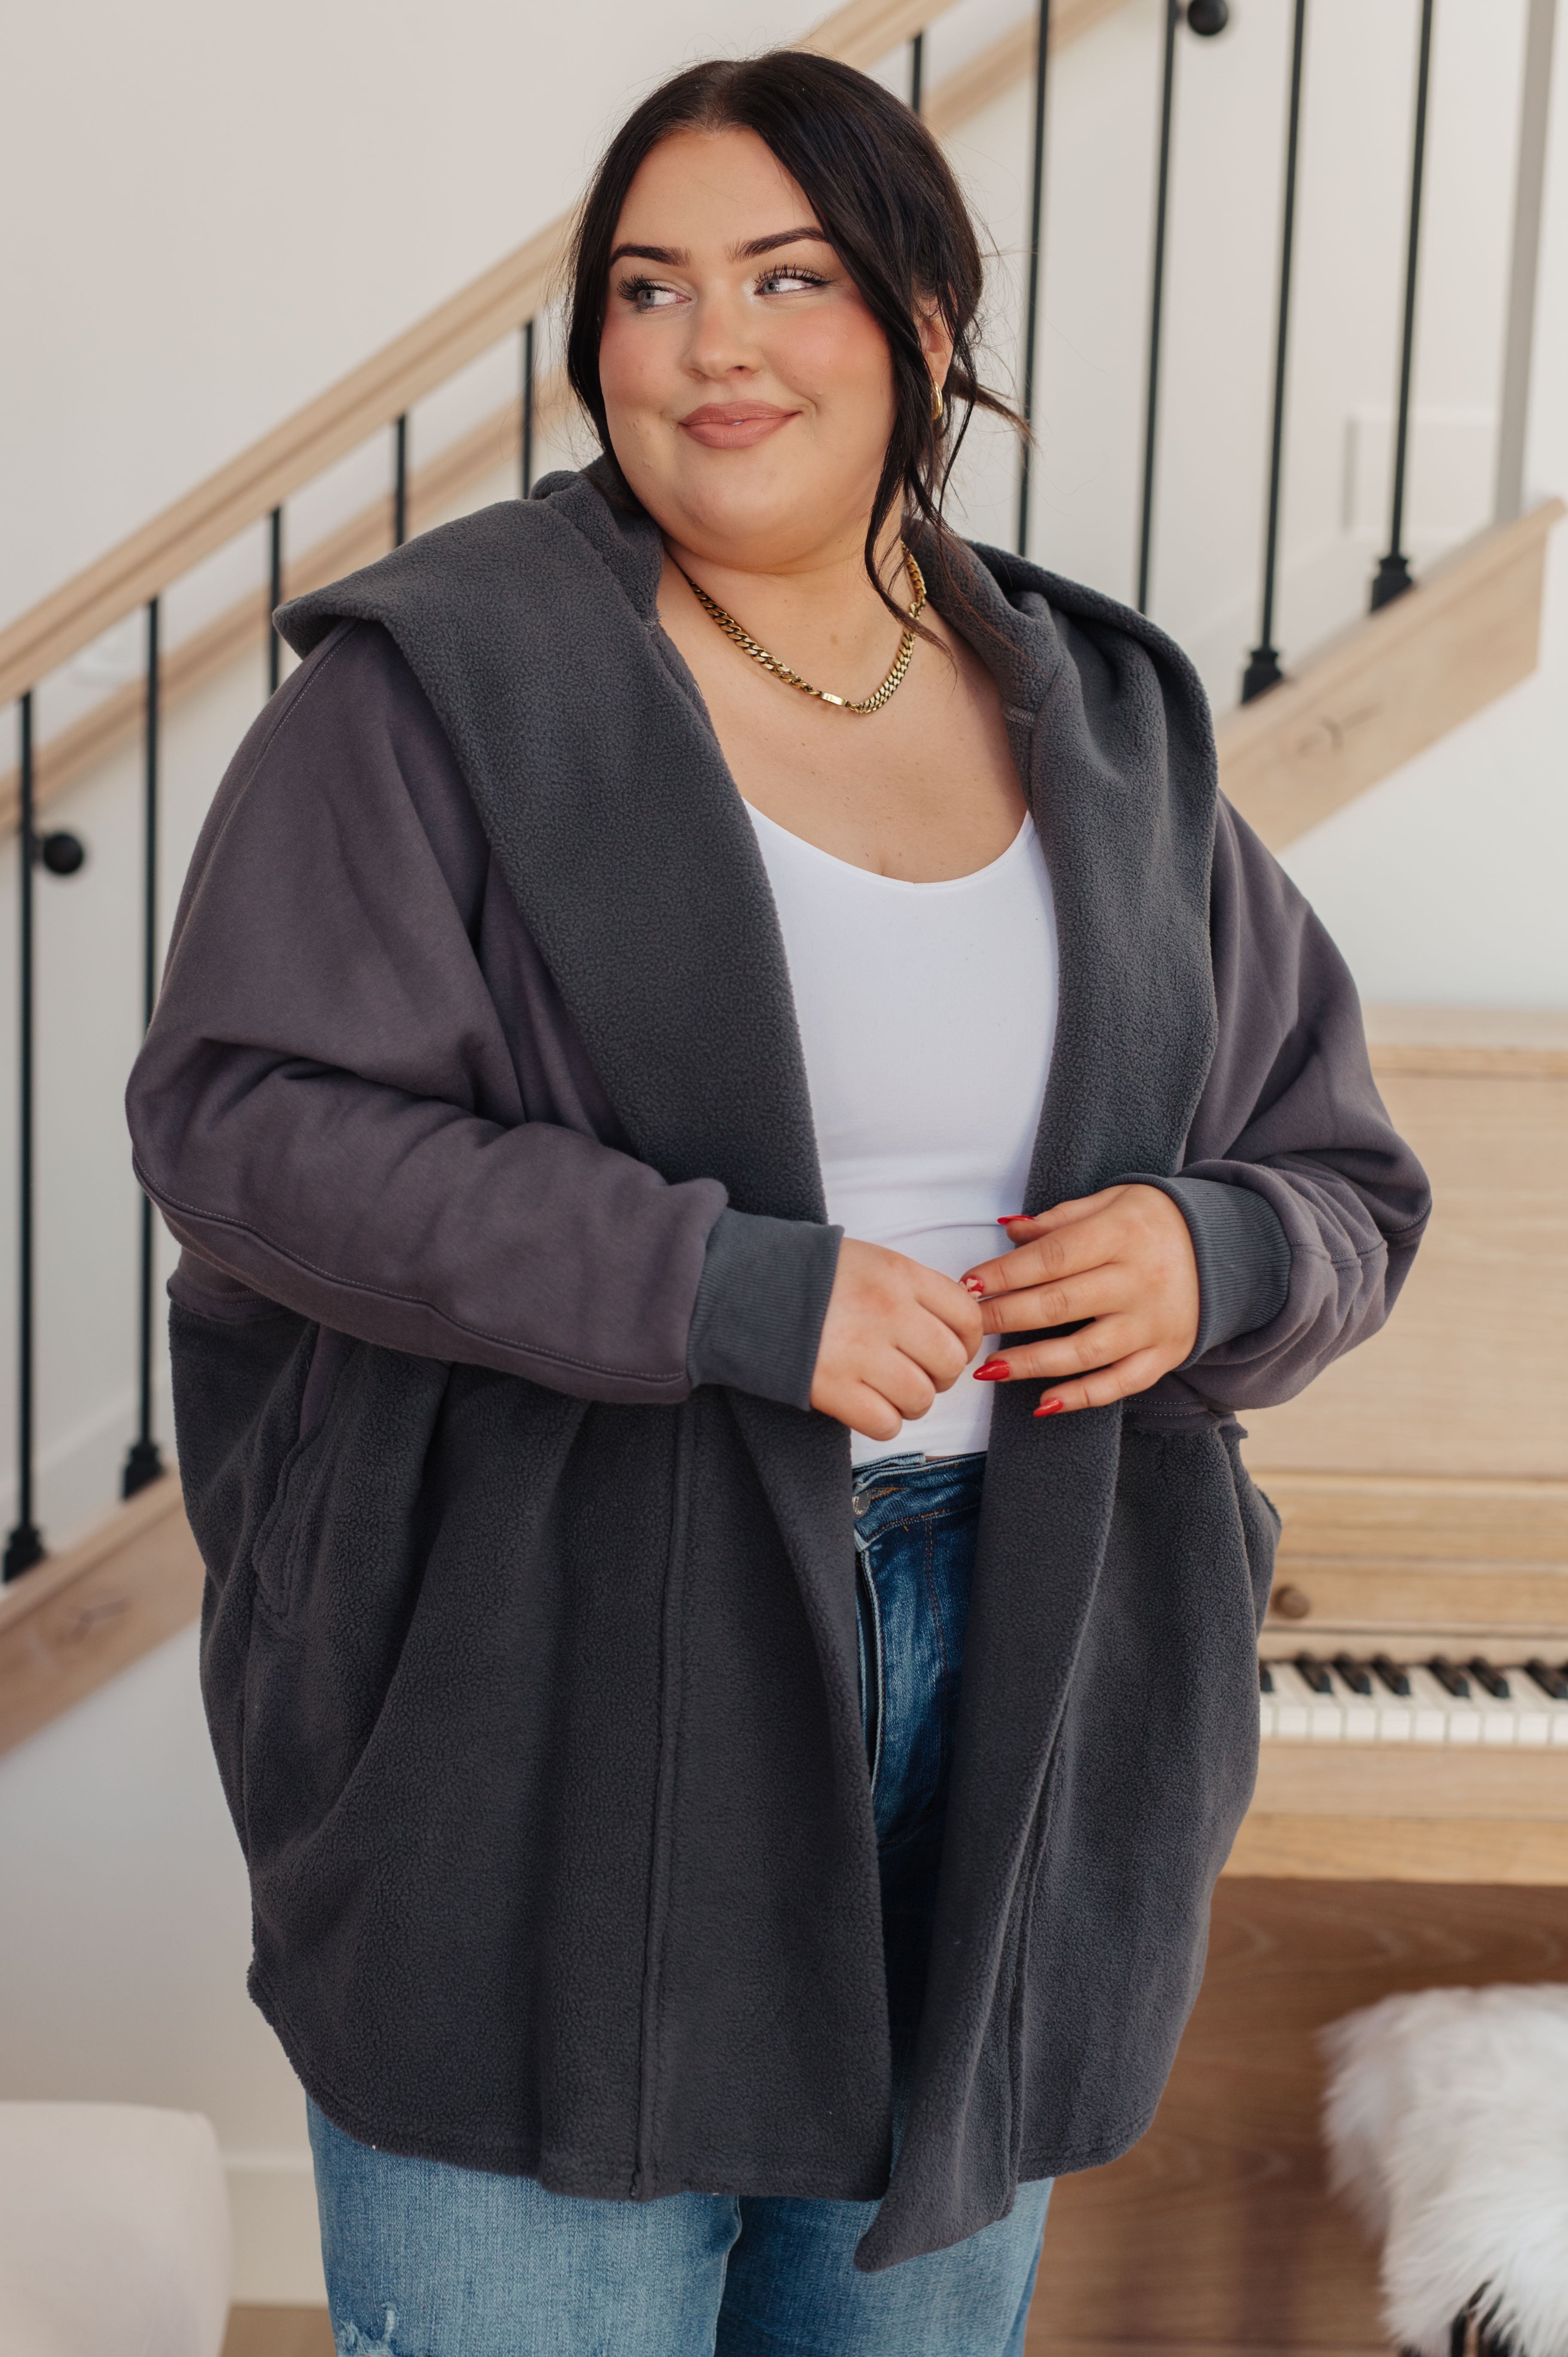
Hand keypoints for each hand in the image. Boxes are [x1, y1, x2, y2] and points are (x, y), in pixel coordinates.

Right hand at [810, 1238, 983, 1442]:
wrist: (742, 1286)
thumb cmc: (807, 1273)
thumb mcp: (870, 1261)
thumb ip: (915, 1289)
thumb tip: (955, 1325)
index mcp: (899, 1274)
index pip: (967, 1317)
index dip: (966, 1340)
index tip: (950, 1346)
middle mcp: (888, 1311)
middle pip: (950, 1362)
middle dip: (940, 1375)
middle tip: (916, 1371)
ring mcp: (861, 1351)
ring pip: (922, 1398)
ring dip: (912, 1401)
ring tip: (888, 1389)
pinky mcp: (833, 1389)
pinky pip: (886, 1423)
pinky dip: (883, 1421)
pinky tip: (866, 1404)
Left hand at [959, 1185, 1198, 1417]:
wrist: (1229, 1248)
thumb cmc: (1155, 1222)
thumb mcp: (1113, 1202)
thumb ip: (1061, 1219)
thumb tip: (1008, 1232)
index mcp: (1122, 1235)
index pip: (1052, 1257)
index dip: (1006, 1273)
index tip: (969, 1285)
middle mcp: (1139, 1281)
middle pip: (1061, 1305)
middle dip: (1006, 1318)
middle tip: (966, 1327)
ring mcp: (1154, 1323)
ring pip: (1084, 1352)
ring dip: (1032, 1364)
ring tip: (988, 1370)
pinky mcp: (1166, 1354)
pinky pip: (1120, 1384)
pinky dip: (1081, 1397)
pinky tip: (1044, 1403)